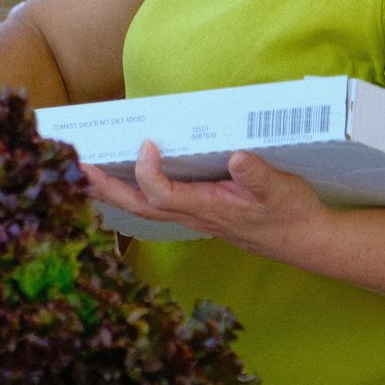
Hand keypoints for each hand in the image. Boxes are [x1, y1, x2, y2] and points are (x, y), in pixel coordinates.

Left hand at [82, 141, 329, 259]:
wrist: (306, 240)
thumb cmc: (292, 213)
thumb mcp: (282, 190)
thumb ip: (260, 176)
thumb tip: (238, 158)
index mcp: (210, 209)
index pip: (164, 195)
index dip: (147, 172)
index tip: (146, 144)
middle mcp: (195, 216)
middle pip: (140, 206)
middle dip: (107, 189)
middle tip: (78, 167)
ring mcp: (194, 217)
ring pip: (143, 208)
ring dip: (113, 192)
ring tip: (84, 174)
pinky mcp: (199, 213)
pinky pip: (155, 205)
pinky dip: (132, 193)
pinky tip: (120, 183)